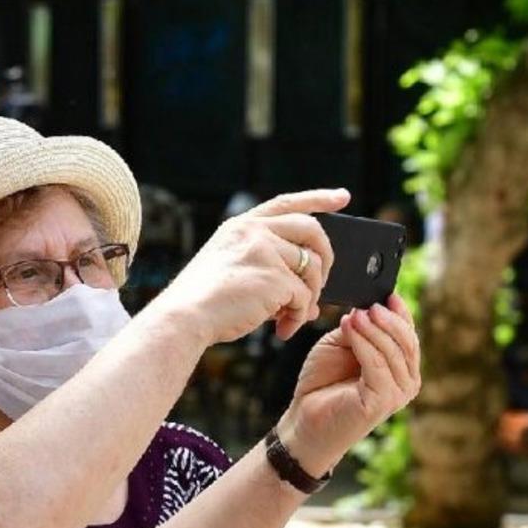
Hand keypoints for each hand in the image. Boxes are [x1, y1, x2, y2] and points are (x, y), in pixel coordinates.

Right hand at [151, 189, 348, 344]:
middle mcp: (254, 231)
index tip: (342, 197)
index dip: (318, 199)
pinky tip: (283, 330)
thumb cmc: (205, 303)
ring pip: (312, 269)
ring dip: (310, 297)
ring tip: (294, 317)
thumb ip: (268, 270)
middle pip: (313, 231)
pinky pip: (304, 298)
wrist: (184, 318)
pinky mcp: (275, 277)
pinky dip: (298, 317)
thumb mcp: (232, 270)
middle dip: (326, 258)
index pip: (288, 203)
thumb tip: (310, 298)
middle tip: (323, 283)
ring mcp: (265, 251)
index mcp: (241, 226)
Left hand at [277, 294, 420, 475]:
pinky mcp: (383, 401)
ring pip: (393, 352)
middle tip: (368, 306)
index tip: (388, 294)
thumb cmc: (323, 382)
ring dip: (373, 329)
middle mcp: (406, 380)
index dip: (401, 312)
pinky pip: (378, 365)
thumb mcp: (341, 344)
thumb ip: (359, 329)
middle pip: (407, 342)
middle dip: (388, 320)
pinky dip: (363, 343)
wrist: (305, 417)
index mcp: (400, 366)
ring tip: (353, 316)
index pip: (409, 334)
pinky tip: (348, 329)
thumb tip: (367, 309)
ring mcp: (397, 393)